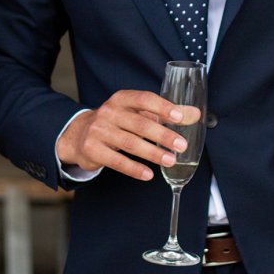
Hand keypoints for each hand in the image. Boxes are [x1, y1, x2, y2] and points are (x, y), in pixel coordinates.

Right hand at [58, 93, 201, 182]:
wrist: (78, 135)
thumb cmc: (115, 122)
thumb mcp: (136, 113)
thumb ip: (164, 113)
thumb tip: (194, 114)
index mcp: (122, 99)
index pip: (144, 99)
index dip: (162, 107)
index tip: (179, 117)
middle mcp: (109, 112)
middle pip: (140, 124)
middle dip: (163, 135)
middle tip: (182, 145)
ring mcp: (98, 131)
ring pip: (130, 143)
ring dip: (152, 153)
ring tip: (170, 161)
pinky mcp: (93, 150)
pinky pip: (116, 161)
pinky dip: (134, 168)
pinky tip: (149, 174)